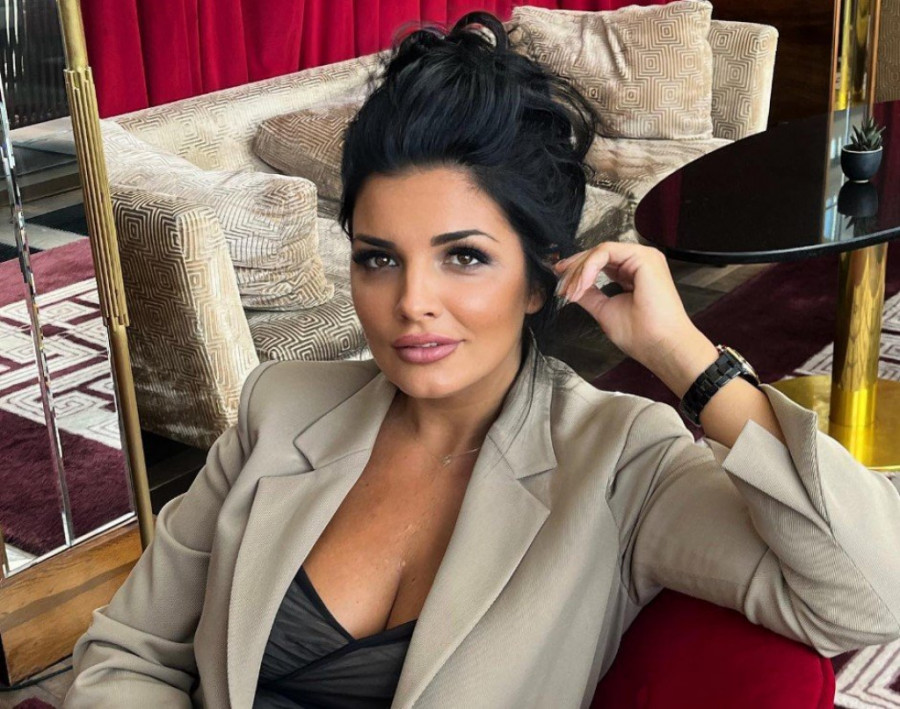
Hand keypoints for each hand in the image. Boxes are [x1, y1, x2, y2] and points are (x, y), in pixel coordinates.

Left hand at [552, 242, 713, 387]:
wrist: (661, 346)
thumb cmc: (642, 335)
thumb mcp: (604, 309)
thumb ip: (589, 295)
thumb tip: (570, 286)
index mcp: (634, 273)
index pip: (600, 262)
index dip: (577, 270)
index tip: (560, 283)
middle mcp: (640, 262)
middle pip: (598, 255)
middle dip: (574, 269)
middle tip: (560, 286)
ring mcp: (644, 257)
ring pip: (599, 252)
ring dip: (579, 270)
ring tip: (570, 291)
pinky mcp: (644, 258)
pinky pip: (606, 252)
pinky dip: (589, 268)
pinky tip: (582, 285)